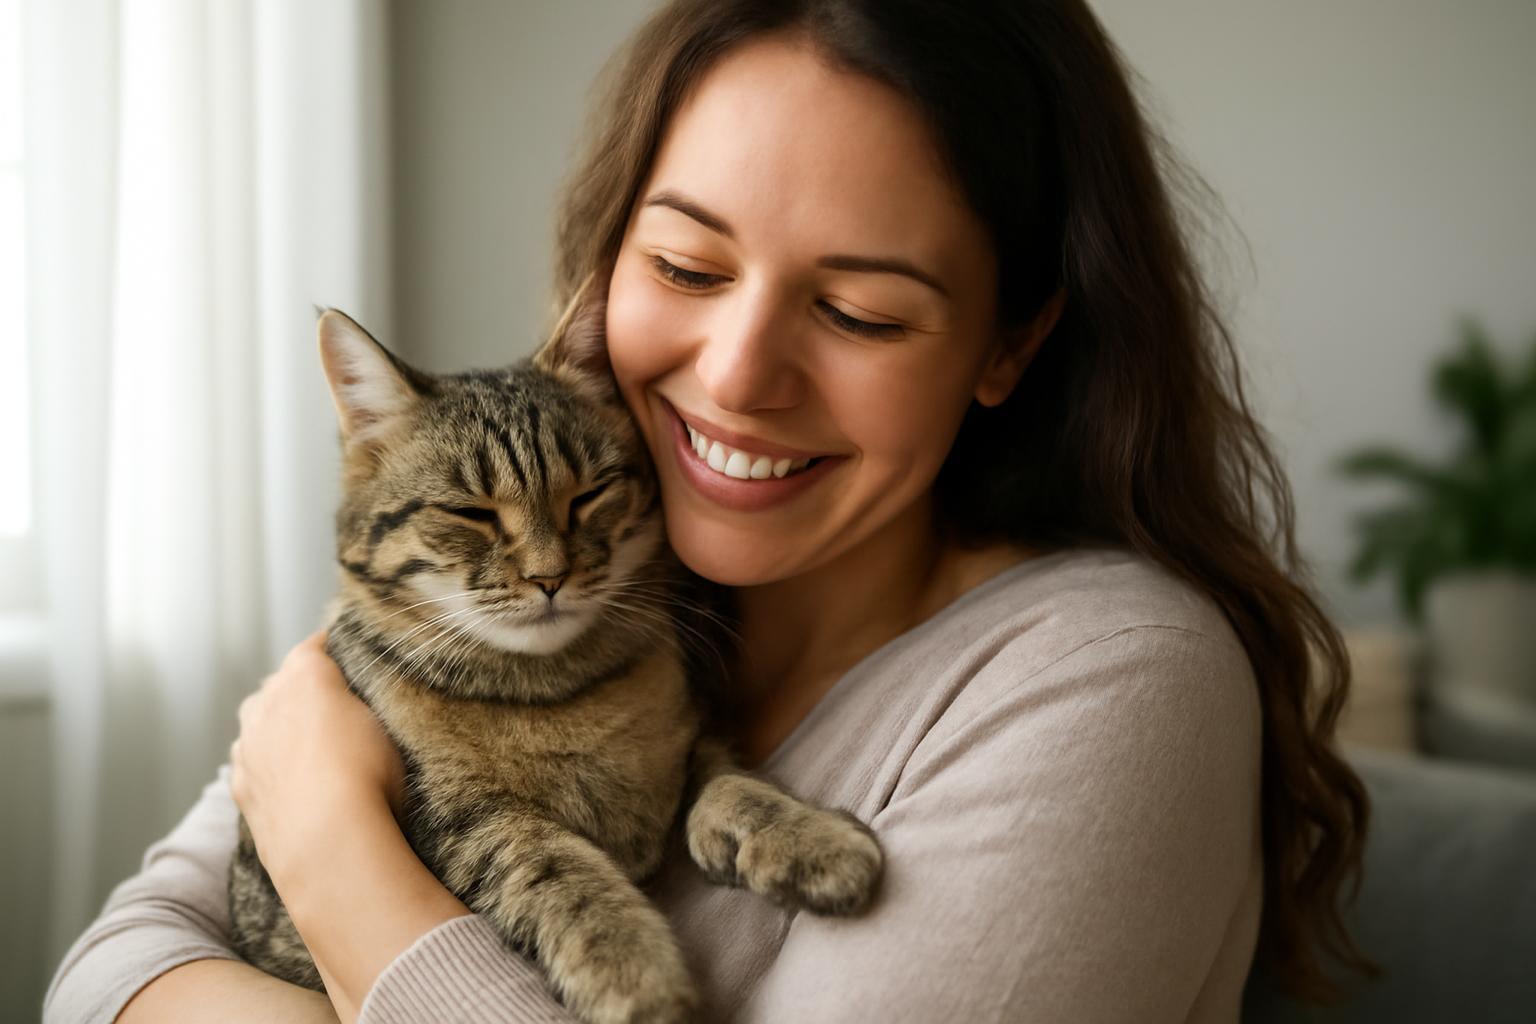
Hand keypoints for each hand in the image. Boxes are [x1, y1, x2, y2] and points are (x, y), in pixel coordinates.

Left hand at [229, 630, 405, 886]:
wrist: (328, 843)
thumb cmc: (369, 777)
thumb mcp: (387, 723)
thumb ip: (366, 701)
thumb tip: (359, 698)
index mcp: (305, 676)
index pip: (315, 647)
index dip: (334, 651)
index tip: (349, 657)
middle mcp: (266, 703)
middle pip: (281, 683)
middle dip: (302, 689)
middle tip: (337, 708)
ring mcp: (247, 746)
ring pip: (259, 721)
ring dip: (279, 727)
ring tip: (313, 748)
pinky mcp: (241, 786)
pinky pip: (252, 762)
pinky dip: (268, 764)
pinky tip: (292, 781)